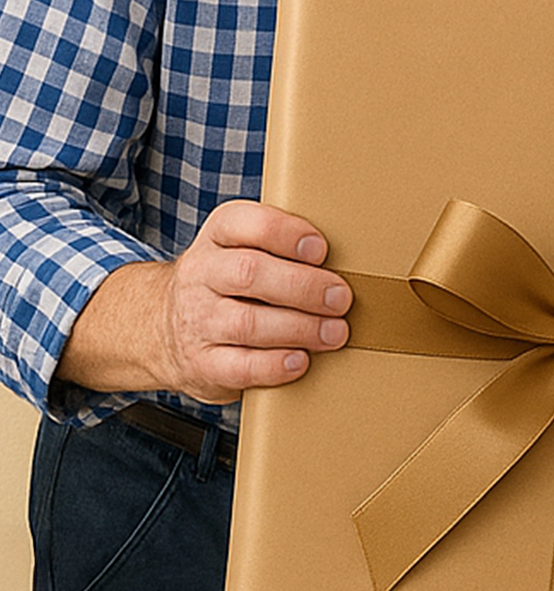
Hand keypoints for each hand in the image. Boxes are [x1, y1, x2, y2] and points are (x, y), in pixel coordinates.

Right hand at [57, 200, 351, 403]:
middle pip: (250, 273)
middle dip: (304, 286)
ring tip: (334, 333)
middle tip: (341, 298)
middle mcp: (201, 274)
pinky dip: (275, 365)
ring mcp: (197, 320)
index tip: (321, 249)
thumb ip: (285, 244)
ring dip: (300, 328)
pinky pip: (239, 366)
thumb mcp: (245, 247)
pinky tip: (301, 361)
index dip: (286, 234)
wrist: (163, 327)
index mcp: (218, 235)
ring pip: (248, 322)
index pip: (246, 224)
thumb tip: (354, 255)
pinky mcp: (200, 363)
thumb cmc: (230, 282)